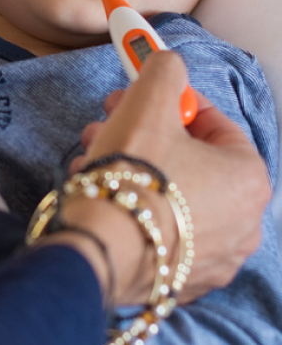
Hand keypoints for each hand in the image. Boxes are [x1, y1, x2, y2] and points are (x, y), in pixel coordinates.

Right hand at [64, 52, 269, 304]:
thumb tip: (168, 63)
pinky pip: (161, 229)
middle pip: (190, 159)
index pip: (214, 123)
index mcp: (249, 179)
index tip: (141, 95)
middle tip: (110, 120)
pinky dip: (135, 207)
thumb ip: (165, 70)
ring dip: (133, 167)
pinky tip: (101, 191)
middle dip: (145, 133)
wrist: (100, 249)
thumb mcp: (149, 101)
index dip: (172, 102)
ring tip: (94, 155)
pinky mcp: (181, 281)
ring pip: (172, 194)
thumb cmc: (133, 174)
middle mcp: (244, 224)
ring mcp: (214, 258)